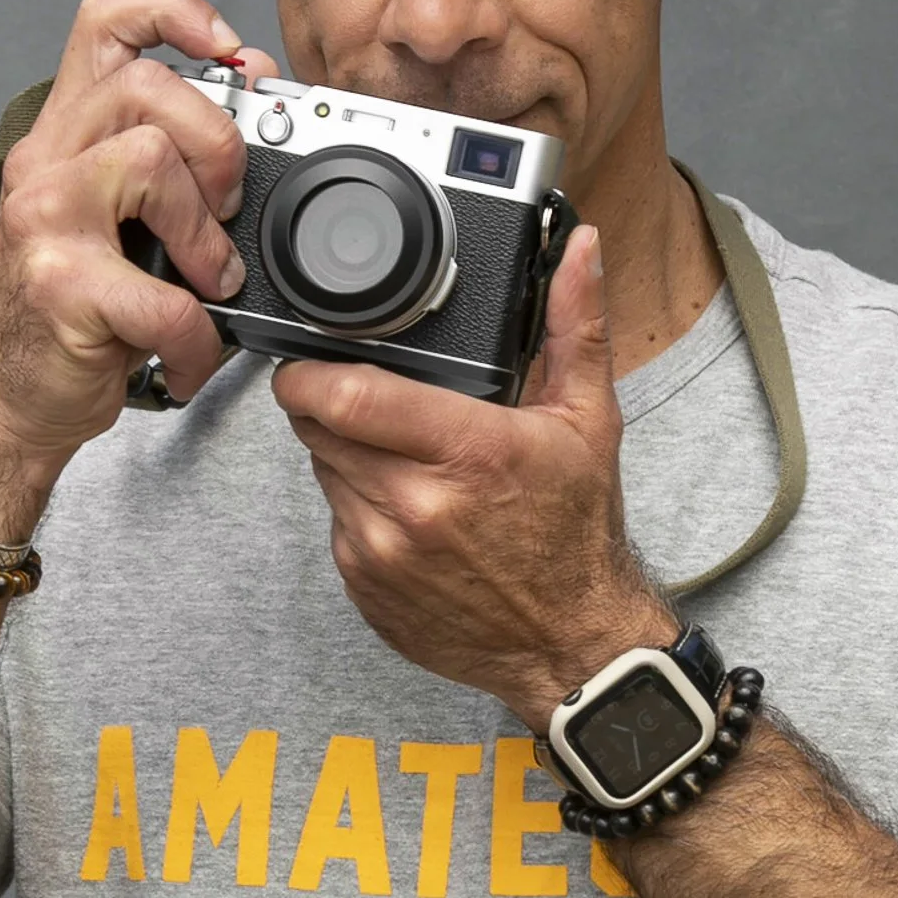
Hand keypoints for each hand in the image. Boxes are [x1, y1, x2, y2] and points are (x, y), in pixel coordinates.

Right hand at [0, 0, 278, 520]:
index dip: (173, 11)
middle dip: (216, 144)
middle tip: (224, 210)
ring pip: (150, 160)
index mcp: (65, 134)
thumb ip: (174, 157)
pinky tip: (185, 354)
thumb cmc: (79, 312)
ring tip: (207, 282)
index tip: (226, 49)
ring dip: (205, 232)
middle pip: (146, 86)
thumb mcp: (124, 219)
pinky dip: (194, 336)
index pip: (107, 22)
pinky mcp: (61, 285)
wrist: (19, 400)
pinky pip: (163, 294)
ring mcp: (45, 219)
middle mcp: (45, 162)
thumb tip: (250, 90)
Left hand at [273, 225, 675, 726]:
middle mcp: (414, 504)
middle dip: (331, 403)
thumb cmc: (577, 536)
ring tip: (404, 460)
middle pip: (319, 425)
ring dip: (346, 455)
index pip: (344, 392)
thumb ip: (576, 327)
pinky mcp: (364, 587)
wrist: (571, 646)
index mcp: (467, 451)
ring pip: (322, 471)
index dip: (310, 368)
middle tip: (371, 402)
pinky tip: (406, 511)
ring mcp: (381, 552)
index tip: (311, 357)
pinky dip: (357, 507)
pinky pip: (334, 522)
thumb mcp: (588, 423)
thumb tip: (580, 251)